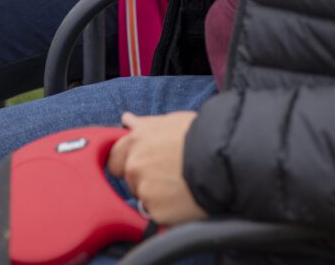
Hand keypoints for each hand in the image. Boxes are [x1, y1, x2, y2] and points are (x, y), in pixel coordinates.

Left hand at [107, 111, 206, 225]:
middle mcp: (134, 165)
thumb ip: (144, 124)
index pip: (114, 158)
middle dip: (142, 179)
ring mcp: (144, 189)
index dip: (126, 162)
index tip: (141, 165)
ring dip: (157, 195)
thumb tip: (127, 120)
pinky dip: (169, 210)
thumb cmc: (199, 136)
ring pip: (144, 197)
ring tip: (180, 184)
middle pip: (129, 179)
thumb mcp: (170, 122)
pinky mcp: (156, 211)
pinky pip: (158, 213)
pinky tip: (184, 197)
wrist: (220, 159)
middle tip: (166, 175)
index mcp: (135, 141)